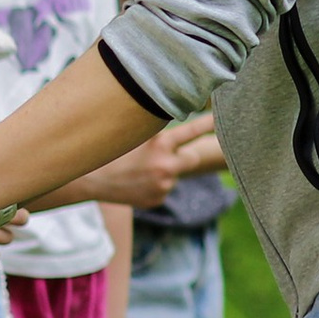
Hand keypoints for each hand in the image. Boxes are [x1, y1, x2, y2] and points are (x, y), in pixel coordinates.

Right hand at [88, 114, 222, 209]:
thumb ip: (157, 133)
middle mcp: (167, 165)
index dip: (210, 124)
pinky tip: (134, 183)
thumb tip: (174, 124)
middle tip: (164, 154)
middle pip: (191, 158)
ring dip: (162, 171)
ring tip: (136, 170)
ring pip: (172, 174)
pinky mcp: (157, 199)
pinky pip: (161, 188)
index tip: (226, 118)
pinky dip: (152, 185)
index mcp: (161, 144)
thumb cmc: (110, 153)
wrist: (91, 181)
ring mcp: (163, 186)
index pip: (192, 130)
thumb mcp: (133, 136)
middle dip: (183, 155)